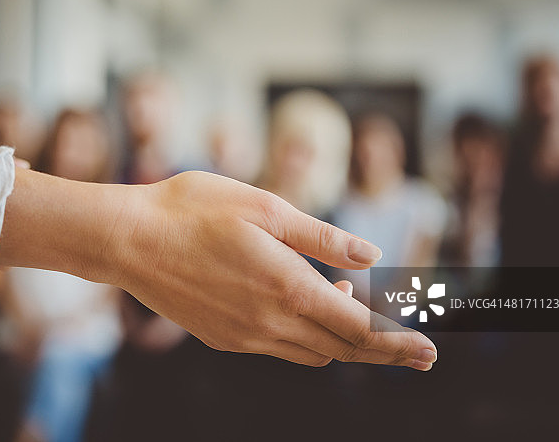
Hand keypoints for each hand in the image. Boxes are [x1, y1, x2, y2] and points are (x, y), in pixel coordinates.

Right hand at [0, 170, 436, 369]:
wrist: (128, 239)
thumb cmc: (193, 210)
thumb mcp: (264, 207)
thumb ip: (322, 237)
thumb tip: (371, 254)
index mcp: (286, 286)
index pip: (359, 328)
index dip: (398, 341)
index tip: (430, 350)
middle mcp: (269, 321)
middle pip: (342, 349)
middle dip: (383, 351)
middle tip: (417, 350)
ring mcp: (243, 335)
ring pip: (311, 352)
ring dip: (340, 338)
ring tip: (349, 304)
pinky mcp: (223, 338)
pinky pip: (279, 347)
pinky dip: (304, 335)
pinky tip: (299, 304)